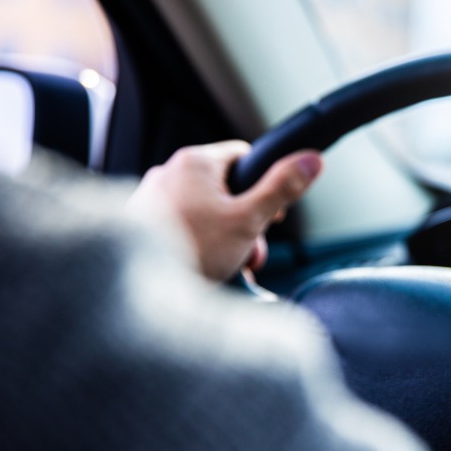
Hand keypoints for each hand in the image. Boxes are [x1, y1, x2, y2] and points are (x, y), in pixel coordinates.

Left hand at [127, 140, 321, 280]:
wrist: (139, 292)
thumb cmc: (189, 252)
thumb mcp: (249, 220)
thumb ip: (282, 188)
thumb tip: (311, 159)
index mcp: (195, 162)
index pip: (244, 157)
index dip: (264, 186)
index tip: (269, 214)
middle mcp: (168, 173)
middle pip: (224, 189)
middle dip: (244, 223)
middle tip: (248, 250)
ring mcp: (150, 197)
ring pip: (203, 211)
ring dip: (223, 238)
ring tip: (225, 265)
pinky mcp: (139, 223)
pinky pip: (180, 227)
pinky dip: (196, 244)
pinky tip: (200, 268)